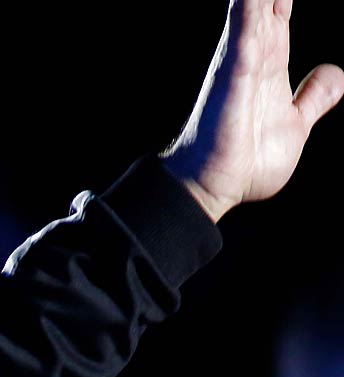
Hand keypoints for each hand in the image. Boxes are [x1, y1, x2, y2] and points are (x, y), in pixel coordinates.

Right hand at [162, 0, 342, 220]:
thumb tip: (334, 72)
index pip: (283, 5)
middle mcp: (254, 49)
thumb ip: (315, 96)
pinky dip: (249, 4)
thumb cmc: (246, 160)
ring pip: (257, 1)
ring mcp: (242, 55)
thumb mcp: (297, 123)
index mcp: (270, 58)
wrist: (216, 188)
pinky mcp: (235, 68)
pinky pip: (245, 23)